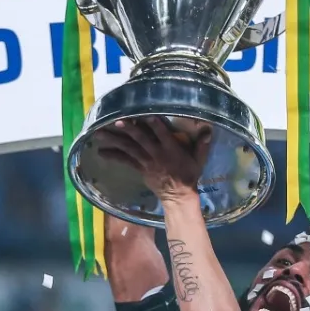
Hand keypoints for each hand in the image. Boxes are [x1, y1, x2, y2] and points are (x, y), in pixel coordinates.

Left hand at [94, 117, 211, 199]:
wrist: (179, 196)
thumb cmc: (189, 175)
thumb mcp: (199, 160)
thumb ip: (202, 144)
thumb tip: (209, 128)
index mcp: (172, 149)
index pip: (162, 134)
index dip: (154, 124)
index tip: (146, 114)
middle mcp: (157, 154)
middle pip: (141, 139)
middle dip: (129, 129)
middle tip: (116, 120)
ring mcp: (147, 162)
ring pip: (129, 148)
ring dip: (114, 140)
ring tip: (99, 133)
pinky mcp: (140, 169)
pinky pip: (125, 161)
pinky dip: (113, 156)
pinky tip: (100, 152)